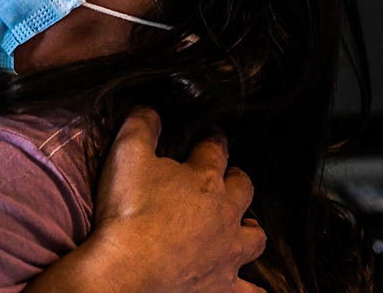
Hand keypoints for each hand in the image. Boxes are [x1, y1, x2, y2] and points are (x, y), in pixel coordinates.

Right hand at [90, 108, 266, 292]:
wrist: (127, 271)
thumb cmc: (129, 212)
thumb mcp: (127, 155)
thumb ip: (141, 126)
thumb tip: (149, 108)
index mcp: (204, 180)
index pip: (216, 150)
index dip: (213, 140)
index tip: (210, 136)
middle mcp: (224, 215)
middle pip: (242, 191)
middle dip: (236, 181)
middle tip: (225, 180)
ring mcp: (226, 254)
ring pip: (254, 238)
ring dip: (250, 230)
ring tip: (244, 227)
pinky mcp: (221, 287)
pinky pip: (250, 291)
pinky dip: (253, 289)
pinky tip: (253, 289)